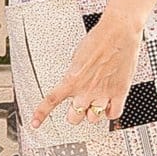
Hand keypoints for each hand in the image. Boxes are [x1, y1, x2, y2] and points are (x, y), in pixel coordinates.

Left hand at [30, 12, 140, 130]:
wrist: (119, 32)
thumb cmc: (99, 39)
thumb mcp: (77, 56)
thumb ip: (74, 74)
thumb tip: (75, 82)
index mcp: (72, 79)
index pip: (52, 101)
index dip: (42, 114)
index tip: (36, 123)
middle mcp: (86, 89)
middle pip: (74, 117)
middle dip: (75, 113)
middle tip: (78, 107)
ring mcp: (103, 93)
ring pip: (93, 119)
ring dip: (93, 113)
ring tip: (96, 104)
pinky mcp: (120, 93)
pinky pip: (114, 114)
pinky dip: (111, 113)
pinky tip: (110, 107)